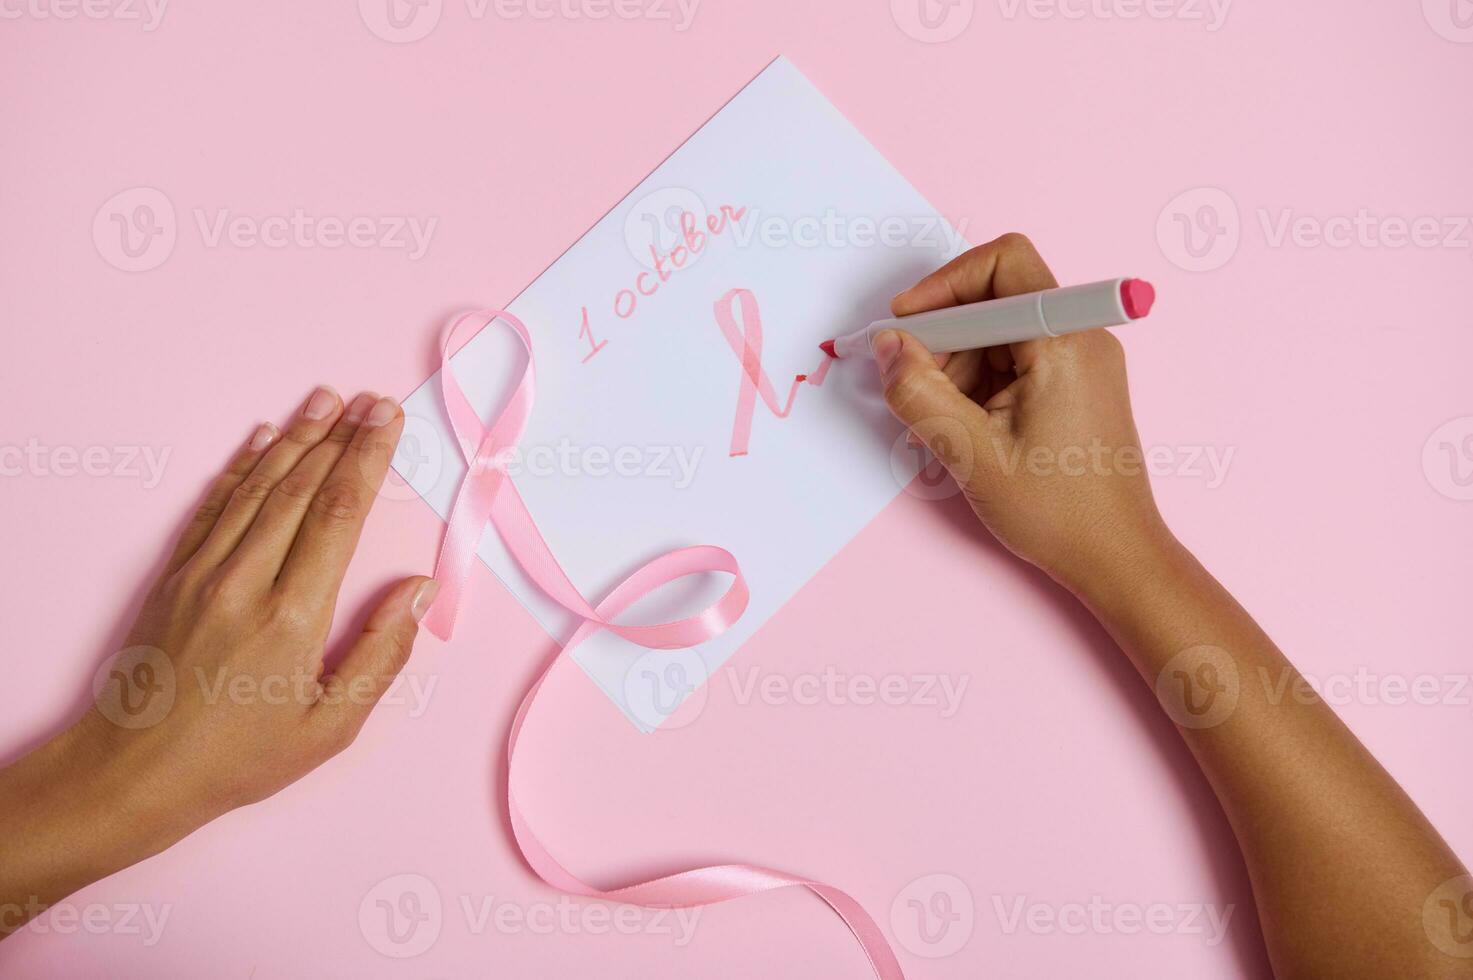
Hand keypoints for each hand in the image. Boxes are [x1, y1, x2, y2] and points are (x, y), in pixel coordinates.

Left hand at [1, 387, 435, 923]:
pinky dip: (242, 467)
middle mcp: (246, 582)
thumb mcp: (329, 729)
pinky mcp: (174, 576)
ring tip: (327, 400)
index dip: (367, 460)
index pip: (338, 515)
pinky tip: (263, 439)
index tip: (387, 420)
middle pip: (302, 488)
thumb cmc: (237, 759)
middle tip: (372, 399)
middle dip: (341, 437)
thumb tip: (418, 590)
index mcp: (292, 618)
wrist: (131, 773)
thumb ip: (380, 654)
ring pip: (258, 488)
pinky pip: (214, 506)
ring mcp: (204, 574)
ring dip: (296, 438)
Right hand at [877, 233, 1171, 589]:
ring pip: (1001, 330)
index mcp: (1063, 343)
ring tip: (948, 421)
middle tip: (917, 385)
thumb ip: (920, 393)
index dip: (944, 285)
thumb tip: (888, 347)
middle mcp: (1082, 338)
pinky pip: (1016, 357)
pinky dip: (981, 381)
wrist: (1115, 556)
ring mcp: (1083, 360)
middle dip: (946, 334)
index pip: (1003, 263)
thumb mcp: (970, 454)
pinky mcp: (1077, 382)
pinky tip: (969, 426)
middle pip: (997, 296)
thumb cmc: (1057, 512)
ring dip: (960, 363)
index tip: (907, 324)